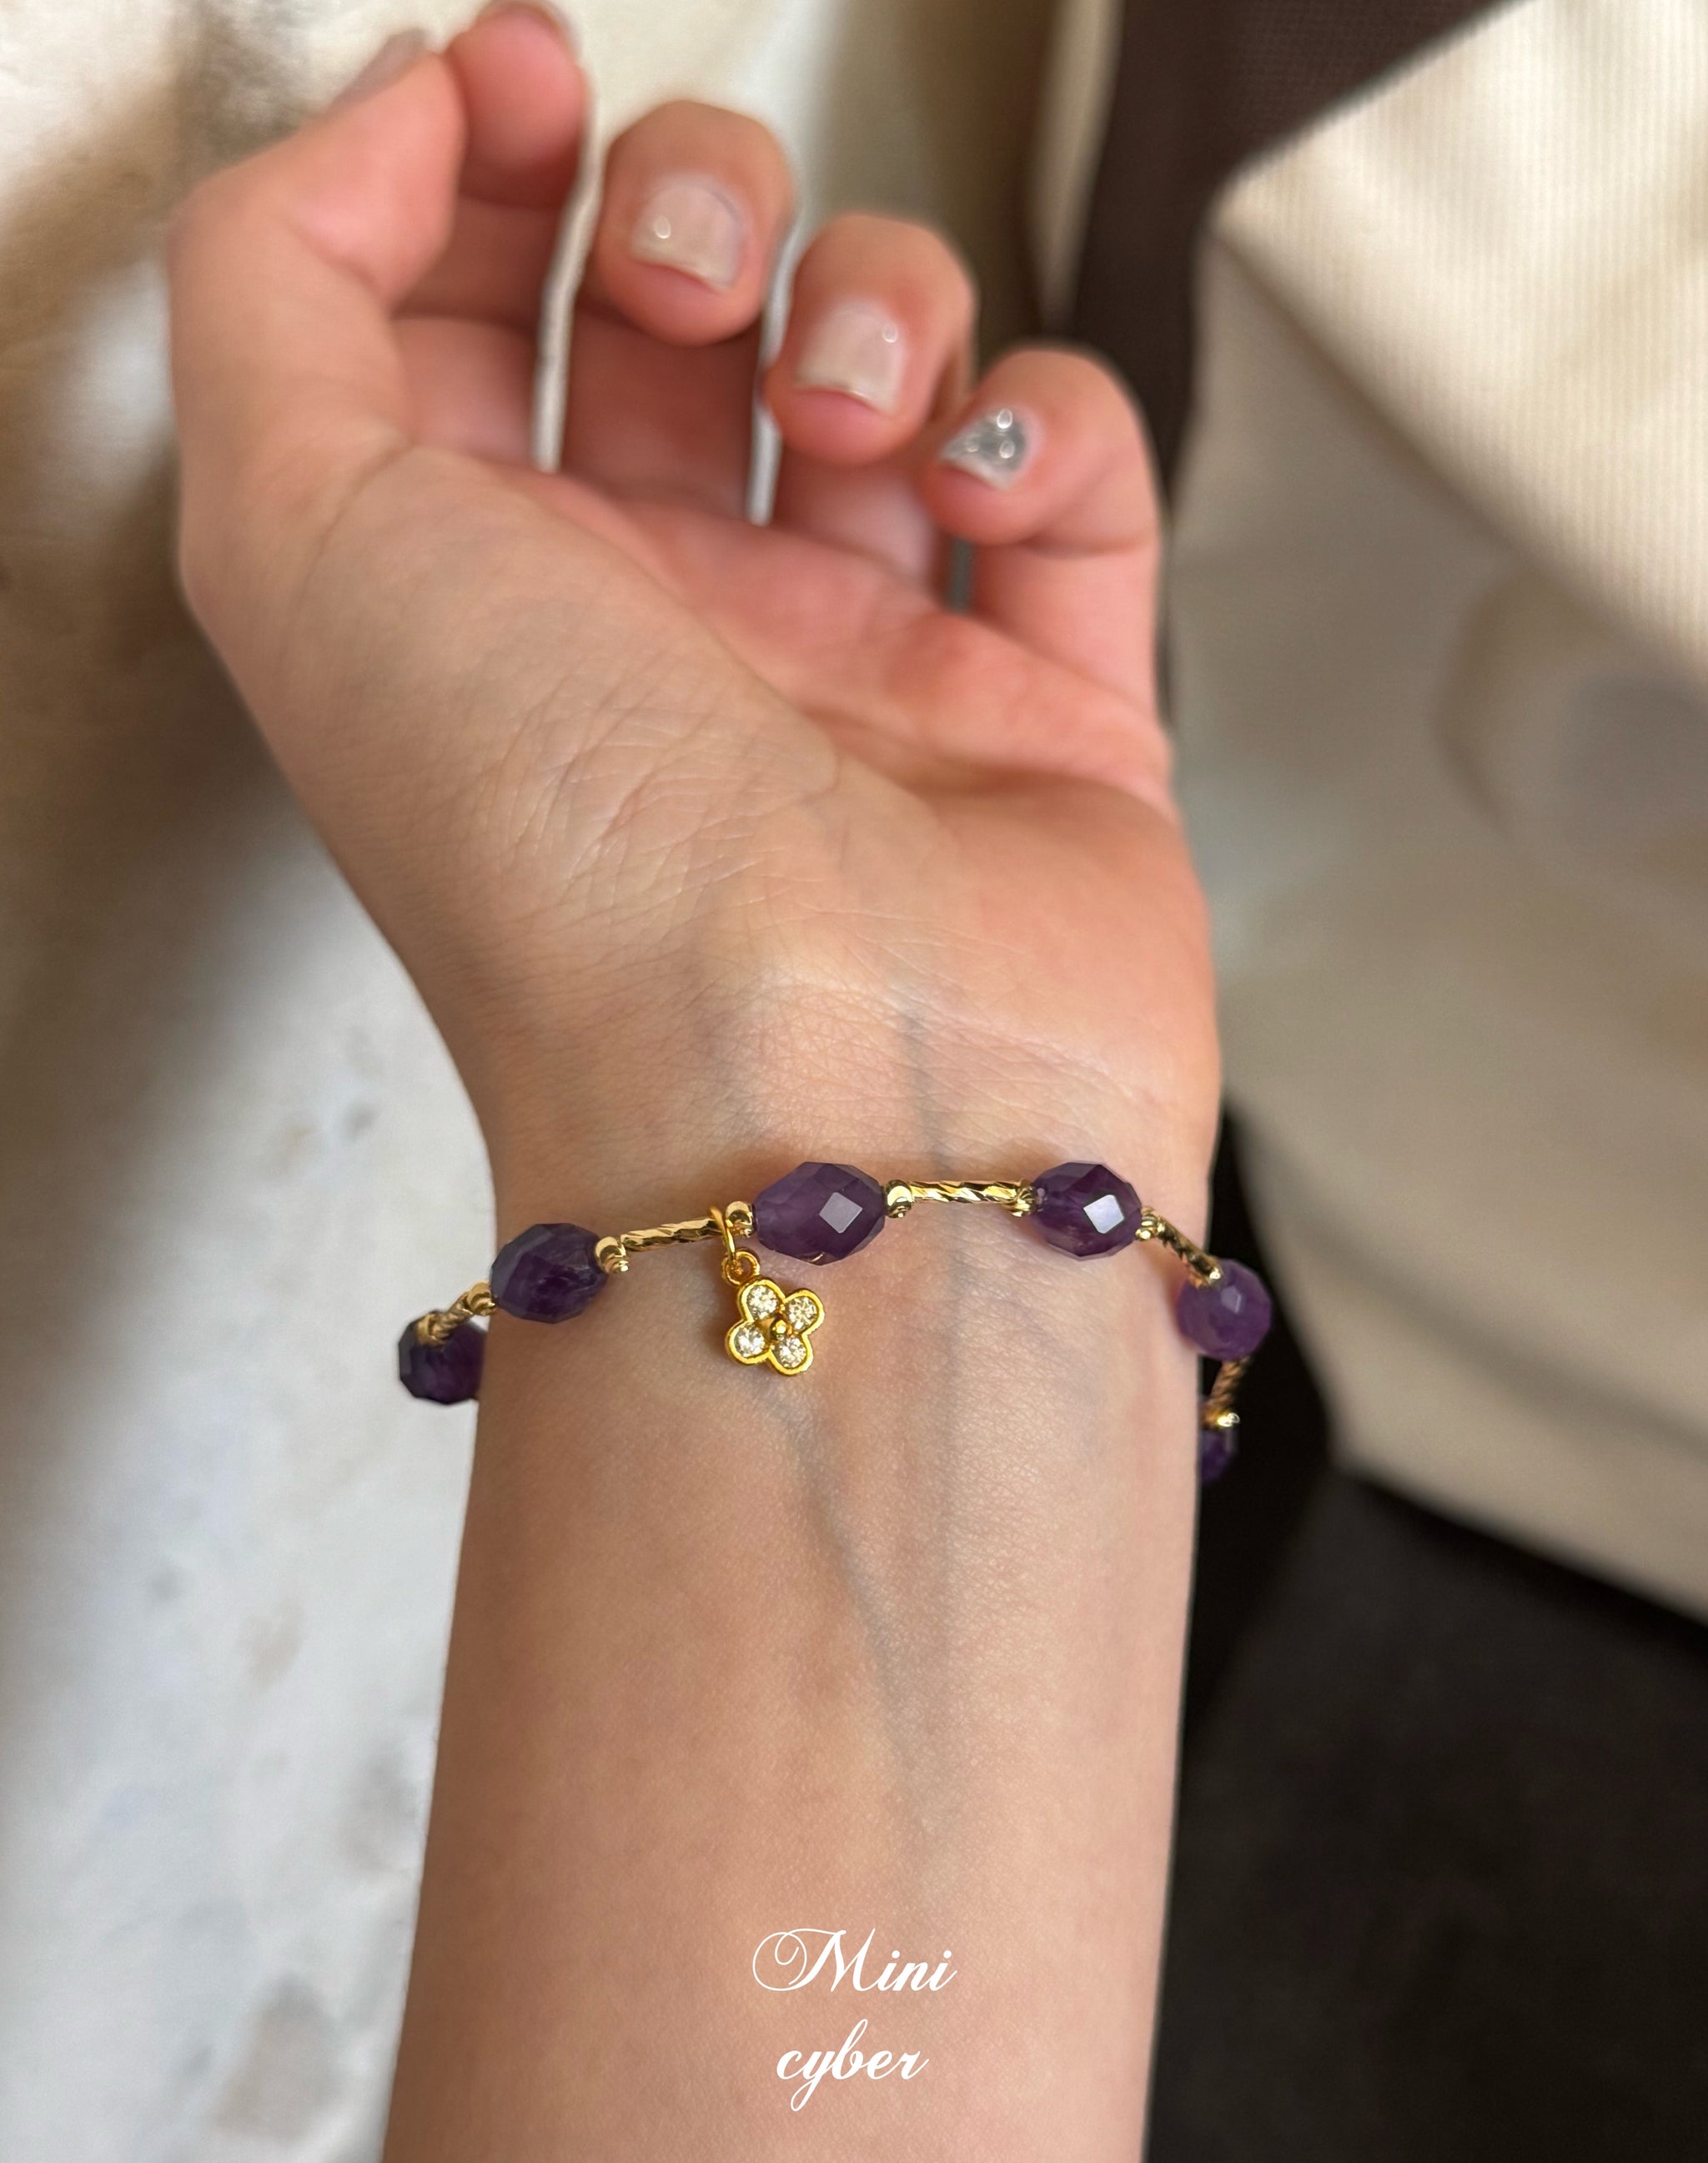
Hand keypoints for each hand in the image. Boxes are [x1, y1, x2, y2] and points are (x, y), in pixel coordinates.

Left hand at [168, 6, 1213, 1214]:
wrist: (817, 1098)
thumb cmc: (557, 856)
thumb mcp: (291, 534)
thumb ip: (268, 284)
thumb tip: (403, 121)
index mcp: (481, 598)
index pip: (469, 321)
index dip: (484, 162)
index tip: (521, 78)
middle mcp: (665, 630)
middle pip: (686, 317)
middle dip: (689, 206)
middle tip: (682, 278)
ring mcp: (865, 667)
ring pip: (890, 364)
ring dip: (873, 303)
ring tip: (840, 409)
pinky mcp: (1050, 711)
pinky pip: (1071, 479)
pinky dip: (1041, 424)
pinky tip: (979, 486)